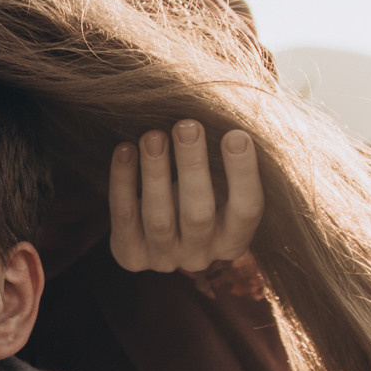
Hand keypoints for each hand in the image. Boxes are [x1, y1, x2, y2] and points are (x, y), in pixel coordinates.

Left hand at [109, 122, 262, 272]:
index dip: (243, 173)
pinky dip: (123, 181)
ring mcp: (163, 259)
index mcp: (234, 240)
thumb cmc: (198, 191)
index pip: (247, 210)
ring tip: (153, 135)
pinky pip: (124, 216)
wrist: (158, 227)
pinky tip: (125, 149)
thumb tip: (231, 110)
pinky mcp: (130, 255)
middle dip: (192, 166)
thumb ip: (226, 159)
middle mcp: (201, 256)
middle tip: (187, 126)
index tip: (236, 134)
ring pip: (159, 217)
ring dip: (155, 172)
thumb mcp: (219, 181)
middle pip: (199, 214)